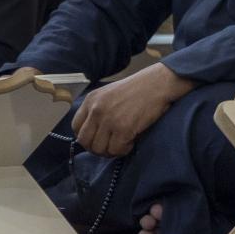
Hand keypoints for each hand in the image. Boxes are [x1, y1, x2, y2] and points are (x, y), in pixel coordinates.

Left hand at [71, 63, 193, 156]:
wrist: (159, 83)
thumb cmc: (139, 88)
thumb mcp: (110, 93)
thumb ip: (99, 109)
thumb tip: (95, 131)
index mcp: (91, 100)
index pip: (76, 127)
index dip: (87, 137)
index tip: (98, 138)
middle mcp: (96, 109)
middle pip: (85, 141)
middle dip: (97, 148)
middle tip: (111, 146)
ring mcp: (109, 119)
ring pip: (99, 149)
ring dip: (111, 150)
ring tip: (123, 143)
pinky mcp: (124, 128)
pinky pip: (116, 149)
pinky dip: (124, 150)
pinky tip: (132, 142)